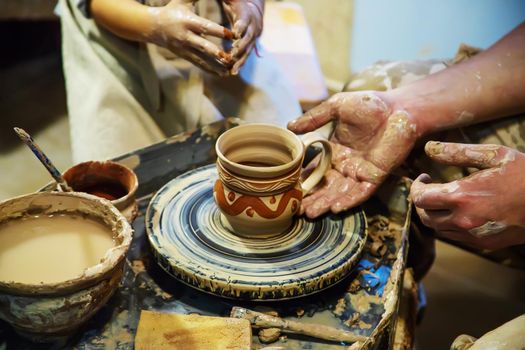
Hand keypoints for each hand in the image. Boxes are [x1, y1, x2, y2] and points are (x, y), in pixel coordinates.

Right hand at [151, 0, 233, 74]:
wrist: (153, 26)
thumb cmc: (173, 10)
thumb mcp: (184, 0)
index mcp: (188, 21)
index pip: (206, 27)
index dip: (219, 31)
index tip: (233, 35)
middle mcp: (186, 37)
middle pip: (203, 46)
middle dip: (216, 53)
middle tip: (229, 58)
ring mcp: (185, 48)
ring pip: (202, 59)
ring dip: (216, 65)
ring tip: (229, 71)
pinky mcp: (184, 56)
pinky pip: (199, 64)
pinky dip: (210, 69)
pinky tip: (222, 73)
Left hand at [222, 0, 263, 73]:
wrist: (252, 9)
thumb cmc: (236, 2)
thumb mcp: (231, 0)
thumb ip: (227, 0)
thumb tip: (223, 0)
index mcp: (247, 13)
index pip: (244, 20)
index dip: (241, 27)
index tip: (235, 35)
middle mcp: (254, 26)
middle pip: (248, 38)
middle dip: (240, 47)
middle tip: (232, 55)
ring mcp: (254, 37)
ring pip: (248, 49)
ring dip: (241, 60)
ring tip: (233, 71)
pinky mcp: (251, 45)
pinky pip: (246, 55)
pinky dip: (240, 63)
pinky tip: (232, 72)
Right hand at [287, 91, 418, 217]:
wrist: (399, 108)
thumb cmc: (369, 104)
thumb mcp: (336, 107)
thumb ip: (314, 118)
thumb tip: (289, 126)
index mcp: (333, 151)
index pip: (314, 169)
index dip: (302, 181)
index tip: (288, 192)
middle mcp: (344, 164)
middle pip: (324, 186)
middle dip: (311, 199)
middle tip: (296, 211)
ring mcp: (359, 172)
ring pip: (339, 192)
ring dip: (325, 203)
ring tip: (310, 214)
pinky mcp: (375, 176)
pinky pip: (360, 192)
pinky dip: (349, 200)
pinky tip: (336, 208)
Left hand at [411, 141, 524, 249]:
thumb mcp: (494, 155)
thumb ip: (457, 153)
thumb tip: (429, 148)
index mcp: (461, 197)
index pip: (420, 198)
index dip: (416, 187)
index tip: (424, 178)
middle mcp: (463, 220)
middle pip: (425, 216)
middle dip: (423, 202)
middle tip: (430, 188)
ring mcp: (474, 235)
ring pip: (438, 229)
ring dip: (435, 214)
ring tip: (444, 199)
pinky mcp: (484, 244)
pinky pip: (455, 237)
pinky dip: (450, 225)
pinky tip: (461, 211)